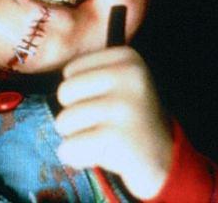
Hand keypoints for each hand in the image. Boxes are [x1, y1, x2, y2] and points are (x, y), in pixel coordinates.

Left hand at [55, 47, 172, 199]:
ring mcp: (123, 106)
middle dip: (75, 115)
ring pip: (63, 121)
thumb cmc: (130, 119)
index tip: (106, 104)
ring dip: (77, 137)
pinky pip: (69, 148)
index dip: (80, 94)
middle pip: (64, 92)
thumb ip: (90, 72)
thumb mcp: (121, 83)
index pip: (70, 71)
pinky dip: (78, 157)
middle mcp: (128, 76)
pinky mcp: (116, 137)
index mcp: (127, 57)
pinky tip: (102, 155)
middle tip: (102, 124)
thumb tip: (53, 65)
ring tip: (104, 139)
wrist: (164, 160)